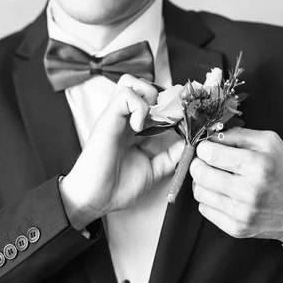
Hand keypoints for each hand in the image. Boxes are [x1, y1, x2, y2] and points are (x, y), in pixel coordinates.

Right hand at [61, 75, 183, 229]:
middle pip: (140, 85)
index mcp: (133, 129)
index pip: (151, 102)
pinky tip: (139, 127)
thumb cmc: (117, 188)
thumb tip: (187, 144)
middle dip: (160, 95)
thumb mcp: (153, 171)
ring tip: (152, 118)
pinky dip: (138, 106)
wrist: (95, 200)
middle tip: (168, 117)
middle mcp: (123, 119)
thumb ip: (169, 157)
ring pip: (130, 82)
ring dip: (148, 95)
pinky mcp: (107, 119)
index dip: (169, 106)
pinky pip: (125, 95)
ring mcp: (114, 117)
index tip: (182, 119)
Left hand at [189, 127, 282, 244]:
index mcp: (258, 165)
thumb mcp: (271, 143)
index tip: (206, 148)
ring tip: (214, 178)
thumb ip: (240, 135)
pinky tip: (221, 194)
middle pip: (200, 173)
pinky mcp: (236, 228)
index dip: (203, 148)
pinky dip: (209, 199)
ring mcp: (241, 213)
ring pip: (199, 192)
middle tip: (206, 162)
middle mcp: (248, 190)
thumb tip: (212, 136)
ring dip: (202, 182)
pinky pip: (205, 210)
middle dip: (198, 164)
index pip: (210, 154)